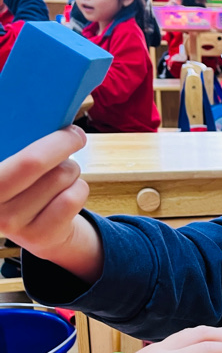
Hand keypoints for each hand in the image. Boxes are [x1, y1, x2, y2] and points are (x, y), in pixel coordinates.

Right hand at [0, 127, 103, 280]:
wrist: (39, 230)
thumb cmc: (28, 184)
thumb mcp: (15, 164)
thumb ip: (21, 145)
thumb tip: (54, 115)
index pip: (19, 158)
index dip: (42, 140)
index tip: (63, 128)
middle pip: (33, 162)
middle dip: (62, 143)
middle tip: (76, 136)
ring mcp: (10, 224)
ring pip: (60, 177)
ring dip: (71, 170)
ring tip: (60, 177)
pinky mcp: (37, 237)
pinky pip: (73, 197)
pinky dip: (80, 189)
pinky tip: (68, 194)